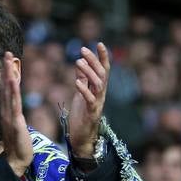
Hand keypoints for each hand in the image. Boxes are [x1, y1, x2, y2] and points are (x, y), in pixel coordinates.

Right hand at [0, 51, 31, 177]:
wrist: (15, 162)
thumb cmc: (18, 147)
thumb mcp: (16, 128)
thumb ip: (15, 117)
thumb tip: (15, 111)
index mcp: (7, 112)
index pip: (8, 90)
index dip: (8, 75)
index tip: (9, 62)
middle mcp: (5, 111)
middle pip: (6, 86)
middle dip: (6, 69)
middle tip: (6, 53)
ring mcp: (9, 116)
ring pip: (9, 91)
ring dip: (8, 74)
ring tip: (9, 60)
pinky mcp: (14, 121)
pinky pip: (14, 103)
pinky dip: (13, 90)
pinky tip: (12, 79)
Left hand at [67, 43, 109, 158]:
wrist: (82, 137)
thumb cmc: (82, 115)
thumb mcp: (81, 93)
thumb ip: (82, 78)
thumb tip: (80, 61)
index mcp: (98, 89)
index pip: (104, 69)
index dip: (103, 56)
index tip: (99, 43)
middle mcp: (101, 94)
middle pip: (102, 73)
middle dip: (94, 60)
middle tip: (83, 49)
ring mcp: (97, 103)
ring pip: (98, 84)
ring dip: (88, 71)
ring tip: (78, 61)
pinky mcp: (91, 113)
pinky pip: (90, 99)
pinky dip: (84, 90)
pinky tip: (76, 82)